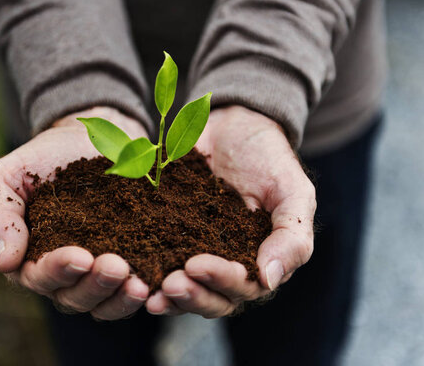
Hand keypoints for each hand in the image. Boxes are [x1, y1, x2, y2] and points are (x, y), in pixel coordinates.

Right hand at [0, 107, 150, 319]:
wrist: (89, 138)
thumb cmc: (42, 159)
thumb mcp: (8, 177)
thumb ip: (0, 216)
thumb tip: (5, 264)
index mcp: (30, 259)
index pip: (39, 276)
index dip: (58, 270)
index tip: (80, 256)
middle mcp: (64, 275)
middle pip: (75, 297)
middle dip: (95, 285)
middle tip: (116, 267)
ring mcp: (97, 273)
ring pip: (105, 303)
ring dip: (120, 297)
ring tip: (139, 284)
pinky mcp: (129, 262)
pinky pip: (132, 290)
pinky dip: (144, 292)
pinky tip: (156, 283)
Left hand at [146, 105, 315, 317]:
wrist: (234, 125)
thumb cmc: (270, 159)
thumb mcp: (293, 192)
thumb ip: (291, 237)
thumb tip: (270, 280)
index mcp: (258, 261)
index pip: (243, 287)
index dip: (221, 281)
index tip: (196, 264)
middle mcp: (226, 264)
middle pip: (211, 298)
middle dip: (191, 295)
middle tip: (169, 284)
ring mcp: (195, 252)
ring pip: (183, 289)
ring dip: (167, 295)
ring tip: (147, 291)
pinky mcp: (168, 236)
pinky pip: (156, 260)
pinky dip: (146, 271)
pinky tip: (131, 272)